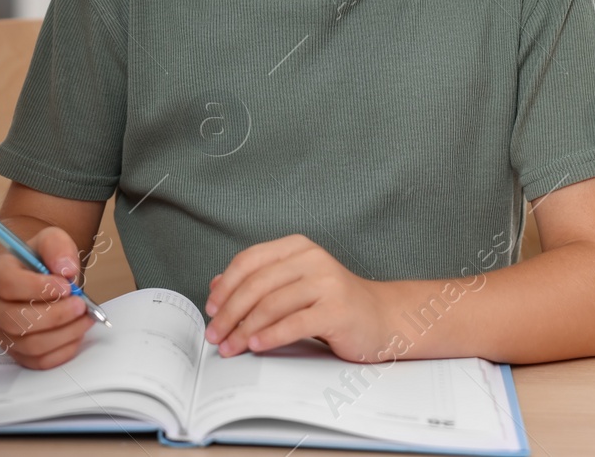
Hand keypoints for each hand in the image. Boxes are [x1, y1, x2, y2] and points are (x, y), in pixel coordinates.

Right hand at [0, 227, 95, 368]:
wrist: (31, 276)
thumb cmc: (37, 260)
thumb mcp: (50, 240)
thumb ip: (58, 247)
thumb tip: (66, 269)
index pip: (6, 284)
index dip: (37, 288)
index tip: (65, 286)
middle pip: (15, 320)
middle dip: (55, 315)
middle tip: (80, 304)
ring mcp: (3, 332)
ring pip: (28, 345)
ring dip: (63, 334)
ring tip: (84, 317)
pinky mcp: (17, 351)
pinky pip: (38, 361)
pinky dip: (62, 350)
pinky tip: (75, 332)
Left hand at [203, 235, 395, 361]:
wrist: (383, 318)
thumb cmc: (333, 303)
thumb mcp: (293, 285)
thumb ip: (258, 282)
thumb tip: (215, 286)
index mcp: (297, 247)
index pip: (249, 260)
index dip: (226, 285)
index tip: (210, 308)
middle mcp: (311, 259)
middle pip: (256, 284)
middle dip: (229, 312)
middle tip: (215, 334)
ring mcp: (327, 282)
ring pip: (272, 305)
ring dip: (244, 329)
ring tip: (230, 346)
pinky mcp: (337, 310)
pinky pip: (295, 323)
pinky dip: (270, 336)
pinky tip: (256, 345)